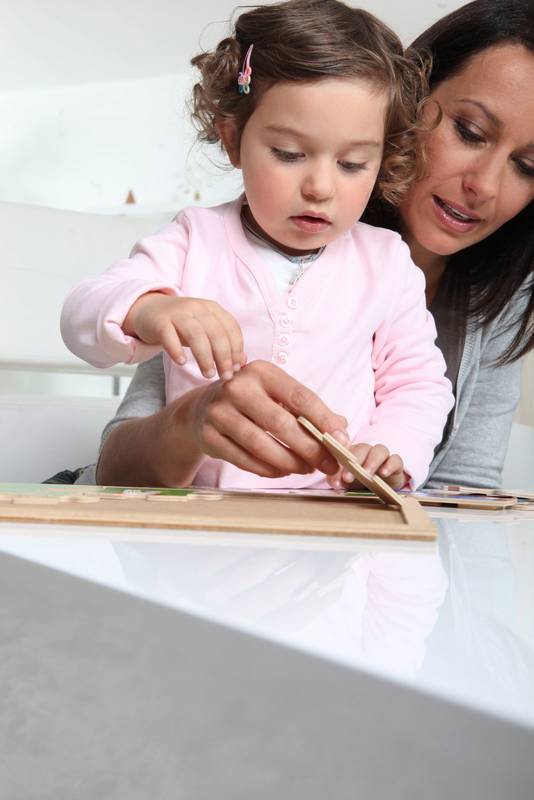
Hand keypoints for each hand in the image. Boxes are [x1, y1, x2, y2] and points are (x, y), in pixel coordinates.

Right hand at [123, 292, 246, 379]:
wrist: (149, 311)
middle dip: (224, 357)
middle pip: (216, 333)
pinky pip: (169, 335)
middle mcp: (197, 307)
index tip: (236, 369)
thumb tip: (241, 362)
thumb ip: (223, 344)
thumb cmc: (182, 326)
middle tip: (225, 376)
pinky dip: (176, 350)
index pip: (231, 328)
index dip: (236, 350)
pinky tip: (182, 363)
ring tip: (209, 374)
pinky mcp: (159, 321)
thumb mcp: (205, 331)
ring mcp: (177, 313)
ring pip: (196, 335)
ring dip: (205, 357)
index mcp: (212, 309)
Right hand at [179, 360, 348, 479]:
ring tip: (307, 469)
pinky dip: (268, 469)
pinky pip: (244, 459)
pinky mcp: (209, 436)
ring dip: (290, 463)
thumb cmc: (251, 402)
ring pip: (261, 445)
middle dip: (310, 448)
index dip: (324, 420)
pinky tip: (283, 471)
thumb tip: (342, 429)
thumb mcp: (277, 395)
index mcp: (261, 372)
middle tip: (329, 464)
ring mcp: (219, 412)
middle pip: (281, 424)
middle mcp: (237, 388)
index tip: (341, 439)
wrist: (202, 409)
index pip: (300, 397)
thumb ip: (309, 409)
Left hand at [327, 441, 406, 490]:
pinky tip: (384, 473)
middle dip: (355, 461)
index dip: (339, 452)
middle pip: (362, 448)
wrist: (381, 488)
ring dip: (372, 462)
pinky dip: (390, 465)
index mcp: (352, 452)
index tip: (334, 462)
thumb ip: (338, 479)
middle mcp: (367, 451)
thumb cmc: (359, 480)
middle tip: (347, 478)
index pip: (345, 447)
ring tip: (367, 474)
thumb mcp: (346, 481)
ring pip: (380, 450)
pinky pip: (396, 460)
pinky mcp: (396, 464)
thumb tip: (335, 482)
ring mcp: (382, 456)